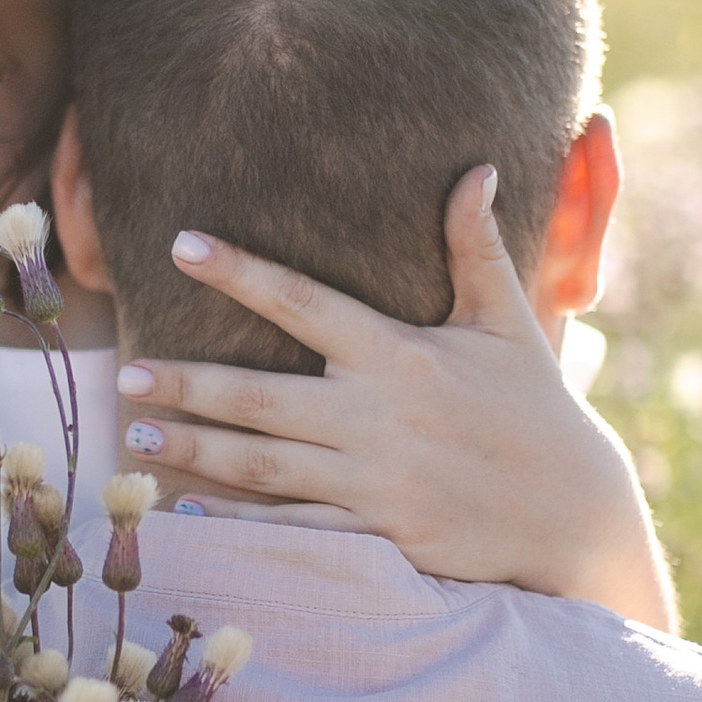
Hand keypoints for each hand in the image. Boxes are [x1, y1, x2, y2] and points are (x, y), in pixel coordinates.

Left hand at [113, 165, 675, 626]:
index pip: (305, 302)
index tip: (182, 245)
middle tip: (127, 371)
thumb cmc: (538, 410)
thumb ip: (477, 249)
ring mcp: (373, 481)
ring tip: (134, 435)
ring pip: (263, 464)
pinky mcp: (377, 534)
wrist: (574, 516)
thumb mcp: (510, 324)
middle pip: (262, 396)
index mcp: (401, 356)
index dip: (241, 271)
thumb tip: (479, 168)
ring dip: (194, 450)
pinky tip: (186, 509)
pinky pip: (292, 526)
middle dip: (190, 384)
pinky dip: (238, 520)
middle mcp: (378, 417)